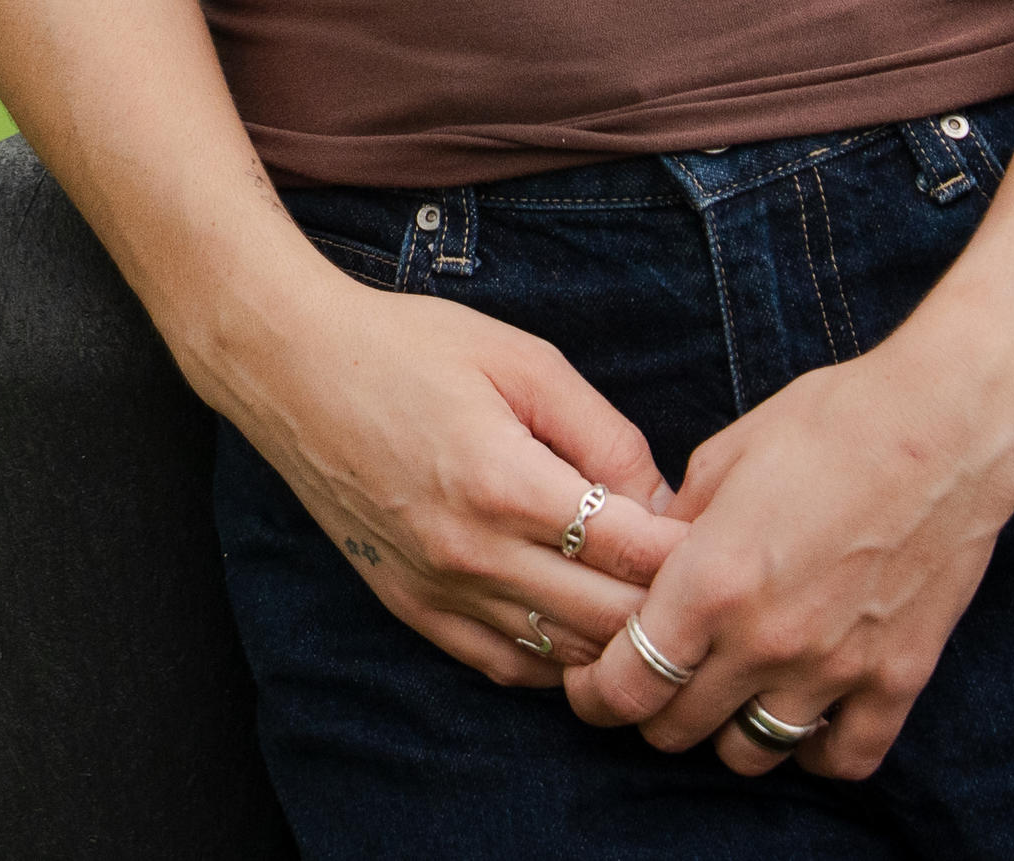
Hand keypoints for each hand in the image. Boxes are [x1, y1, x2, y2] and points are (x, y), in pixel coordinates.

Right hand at [208, 274, 680, 682]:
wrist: (291, 368)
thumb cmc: (408, 347)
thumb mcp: (523, 360)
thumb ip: (604, 433)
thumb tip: (662, 503)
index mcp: (506, 483)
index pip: (634, 555)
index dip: (692, 553)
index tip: (721, 537)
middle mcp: (471, 554)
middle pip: (608, 623)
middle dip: (667, 607)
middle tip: (700, 580)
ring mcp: (437, 591)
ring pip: (561, 659)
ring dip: (613, 640)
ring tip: (647, 604)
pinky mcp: (410, 609)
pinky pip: (505, 667)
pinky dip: (553, 658)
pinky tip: (577, 623)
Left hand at [559, 321, 1013, 775]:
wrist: (949, 422)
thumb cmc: (833, 420)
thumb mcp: (725, 455)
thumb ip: (675, 525)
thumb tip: (645, 563)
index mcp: (712, 581)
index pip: (626, 686)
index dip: (594, 695)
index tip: (590, 683)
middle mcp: (767, 640)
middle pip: (676, 729)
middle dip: (651, 709)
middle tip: (656, 680)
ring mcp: (836, 668)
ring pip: (750, 755)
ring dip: (726, 731)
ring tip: (728, 694)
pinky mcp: (898, 678)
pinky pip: (844, 759)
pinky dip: (815, 750)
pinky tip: (805, 715)